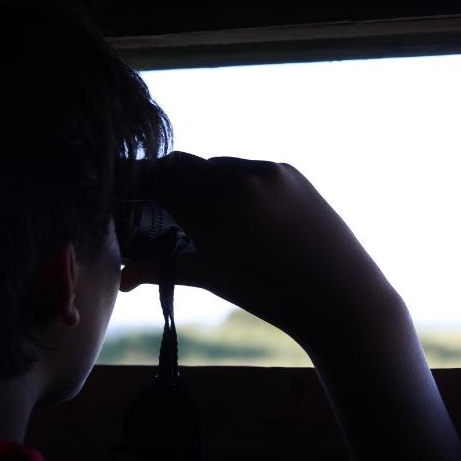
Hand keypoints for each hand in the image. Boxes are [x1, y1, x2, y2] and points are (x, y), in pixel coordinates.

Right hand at [120, 152, 400, 347]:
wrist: (339, 294)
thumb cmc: (269, 294)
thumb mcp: (211, 278)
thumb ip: (161, 268)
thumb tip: (121, 276)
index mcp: (213, 207)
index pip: (158, 177)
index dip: (140, 186)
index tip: (133, 200)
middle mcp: (238, 178)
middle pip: (184, 165)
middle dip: (170, 185)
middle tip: (166, 213)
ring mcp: (267, 170)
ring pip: (216, 166)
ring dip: (204, 185)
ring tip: (212, 220)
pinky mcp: (289, 170)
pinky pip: (248, 169)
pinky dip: (236, 186)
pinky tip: (245, 215)